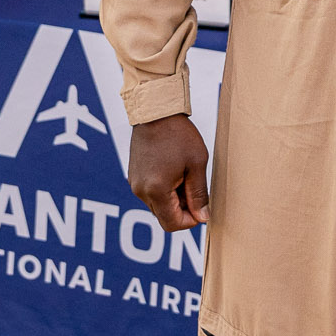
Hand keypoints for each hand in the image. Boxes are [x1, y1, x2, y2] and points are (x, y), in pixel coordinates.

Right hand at [129, 115, 210, 231]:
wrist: (155, 111)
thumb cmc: (178, 134)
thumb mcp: (196, 164)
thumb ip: (199, 195)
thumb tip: (202, 218)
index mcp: (156, 190)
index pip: (172, 224)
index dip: (190, 221)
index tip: (201, 207)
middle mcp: (141, 190)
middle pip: (164, 217)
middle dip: (182, 209)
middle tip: (193, 185)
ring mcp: (134, 183)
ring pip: (157, 205)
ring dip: (173, 199)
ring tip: (183, 174)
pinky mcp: (133, 176)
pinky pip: (150, 193)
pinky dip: (164, 190)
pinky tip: (173, 170)